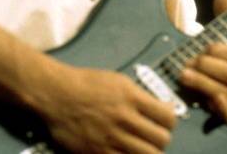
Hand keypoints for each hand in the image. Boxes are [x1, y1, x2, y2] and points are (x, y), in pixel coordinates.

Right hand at [42, 65, 176, 152]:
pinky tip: (126, 151)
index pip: (168, 117)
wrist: (57, 94)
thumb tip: (160, 109)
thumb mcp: (117, 80)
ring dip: (149, 151)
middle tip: (154, 136)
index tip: (164, 120)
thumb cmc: (85, 83)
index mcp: (131, 96)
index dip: (169, 120)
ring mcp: (112, 138)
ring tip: (142, 146)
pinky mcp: (99, 153)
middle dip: (161, 138)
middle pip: (162, 140)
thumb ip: (139, 96)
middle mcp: (124, 118)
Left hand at [179, 0, 226, 127]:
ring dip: (204, 84)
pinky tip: (205, 100)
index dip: (221, 51)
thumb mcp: (223, 37)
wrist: (219, 93)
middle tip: (189, 61)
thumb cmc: (221, 62)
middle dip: (208, 67)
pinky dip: (219, 108)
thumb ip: (225, 13)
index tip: (205, 46)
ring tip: (184, 74)